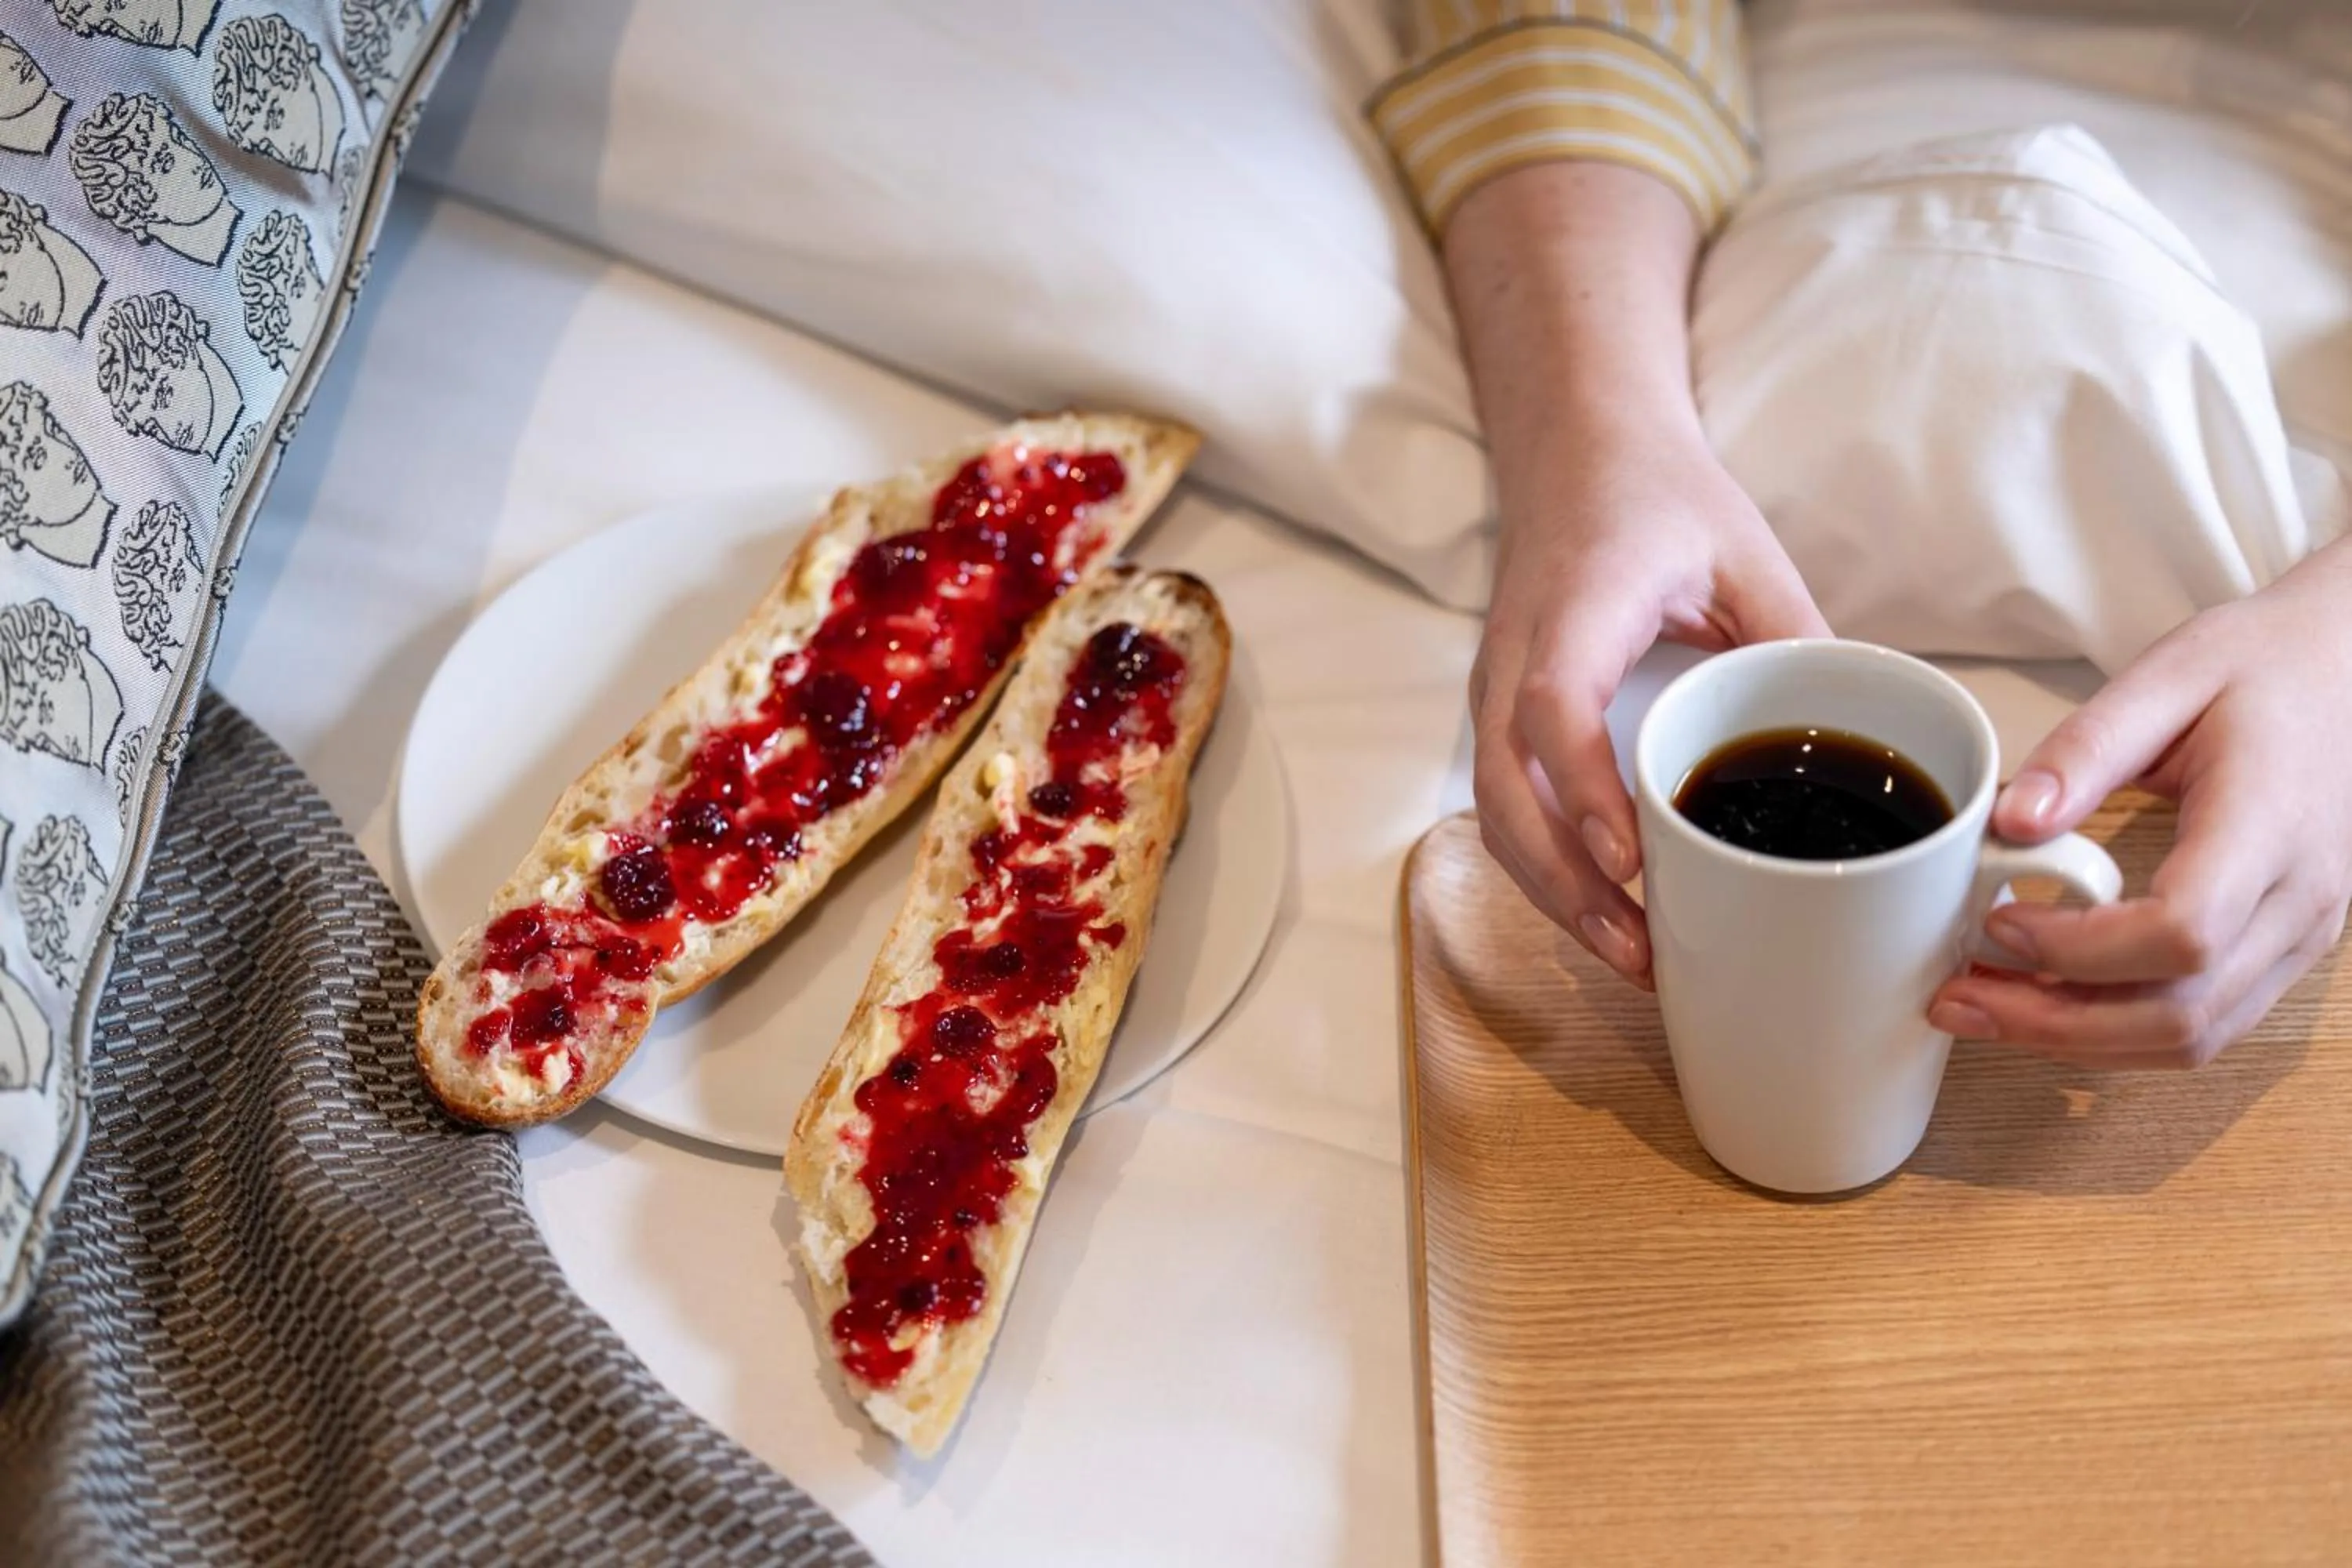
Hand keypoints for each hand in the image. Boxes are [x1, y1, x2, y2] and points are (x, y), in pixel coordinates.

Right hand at [1442, 159, 1830, 984]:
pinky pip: (1507, 808)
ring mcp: (1495, 693)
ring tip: (1632, 955)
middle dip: (1565, 882)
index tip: (1632, 858)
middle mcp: (1512, 658)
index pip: (1550, 706)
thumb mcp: (1744, 550)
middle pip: (1503, 791)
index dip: (1581, 788)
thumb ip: (1794, 635)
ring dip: (1554, 892)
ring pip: (1495, 815)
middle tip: (1641, 947)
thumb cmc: (1655, 495)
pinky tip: (1608, 914)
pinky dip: (1549, 869)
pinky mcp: (1502, 720)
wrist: (1576, 450)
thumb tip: (1864, 738)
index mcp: (1573, 607)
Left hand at [1930, 539, 2351, 1067]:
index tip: (1999, 924)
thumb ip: (2086, 747)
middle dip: (2056, 1023)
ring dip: (2078, 1040)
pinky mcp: (2285, 949)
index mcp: (2271, 825)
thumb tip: (2010, 822)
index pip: (2183, 931)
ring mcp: (2302, 934)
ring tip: (1983, 1007)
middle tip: (1956, 999)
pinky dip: (2118, 1029)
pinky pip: (2204, 1022)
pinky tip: (2045, 1000)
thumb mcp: (2169, 673)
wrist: (2348, 669)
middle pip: (2182, 1010)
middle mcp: (2300, 899)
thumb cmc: (2263, 666)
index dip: (2080, 949)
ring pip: (2193, 1036)